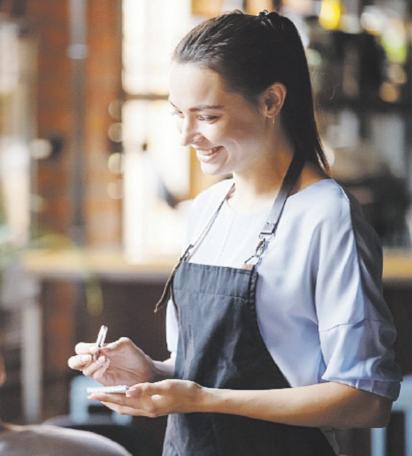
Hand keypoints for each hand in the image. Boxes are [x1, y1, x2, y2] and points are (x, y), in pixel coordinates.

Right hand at [67, 337, 153, 385]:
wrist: (145, 372)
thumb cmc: (135, 356)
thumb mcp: (126, 345)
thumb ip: (114, 345)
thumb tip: (101, 349)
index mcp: (97, 350)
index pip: (81, 348)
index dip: (84, 348)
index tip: (95, 348)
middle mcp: (94, 361)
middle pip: (74, 362)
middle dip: (78, 359)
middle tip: (89, 357)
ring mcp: (98, 372)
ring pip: (84, 370)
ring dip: (93, 364)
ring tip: (105, 360)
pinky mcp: (103, 382)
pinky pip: (94, 377)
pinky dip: (98, 371)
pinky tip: (107, 366)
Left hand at [88, 379, 203, 416]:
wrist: (198, 399)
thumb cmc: (184, 390)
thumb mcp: (166, 386)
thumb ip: (147, 389)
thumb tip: (128, 391)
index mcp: (148, 405)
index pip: (122, 400)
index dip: (107, 396)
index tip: (93, 392)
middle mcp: (147, 410)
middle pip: (121, 407)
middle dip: (106, 401)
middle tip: (92, 395)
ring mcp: (151, 410)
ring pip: (127, 408)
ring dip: (114, 402)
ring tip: (104, 396)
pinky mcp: (155, 408)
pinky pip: (135, 407)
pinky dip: (125, 402)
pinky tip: (125, 396)